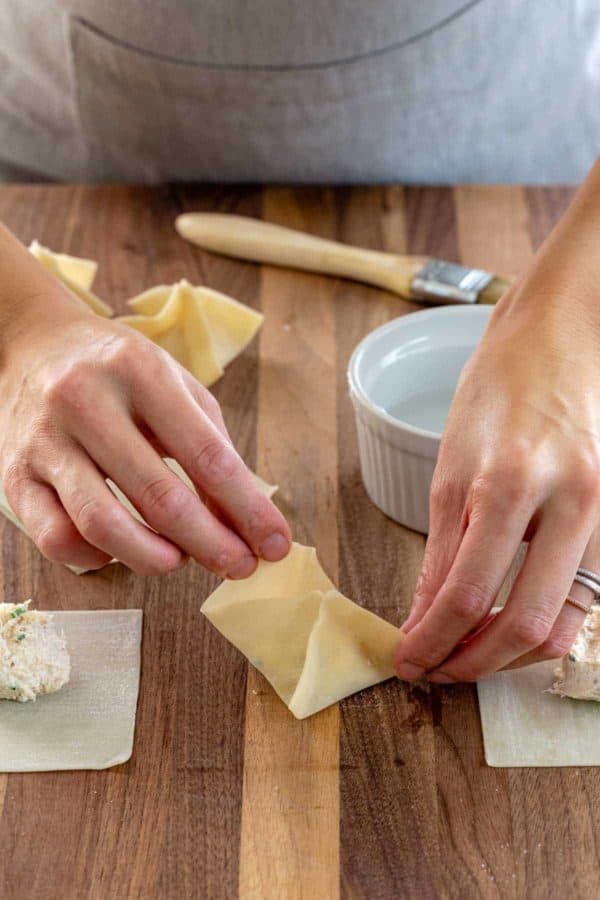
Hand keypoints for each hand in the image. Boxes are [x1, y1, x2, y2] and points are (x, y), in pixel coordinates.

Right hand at [0, 236, 290, 575]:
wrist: (34, 343)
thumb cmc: (120, 371)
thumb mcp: (176, 388)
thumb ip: (213, 448)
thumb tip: (245, 520)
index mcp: (140, 371)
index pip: (206, 455)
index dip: (247, 508)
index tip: (274, 544)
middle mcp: (87, 401)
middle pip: (160, 496)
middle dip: (210, 544)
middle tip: (238, 566)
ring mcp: (45, 440)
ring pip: (103, 524)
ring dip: (154, 557)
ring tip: (180, 560)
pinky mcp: (14, 475)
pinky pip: (57, 538)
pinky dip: (97, 558)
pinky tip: (120, 549)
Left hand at [394, 161, 599, 682]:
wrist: (562, 337)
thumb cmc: (496, 388)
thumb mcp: (450, 462)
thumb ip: (442, 547)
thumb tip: (423, 615)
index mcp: (505, 480)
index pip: (462, 592)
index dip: (430, 642)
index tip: (406, 660)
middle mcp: (560, 500)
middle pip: (519, 623)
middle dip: (469, 663)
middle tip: (435, 670)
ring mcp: (596, 510)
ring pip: (560, 623)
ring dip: (508, 655)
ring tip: (466, 656)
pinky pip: (581, 597)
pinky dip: (540, 626)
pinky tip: (505, 626)